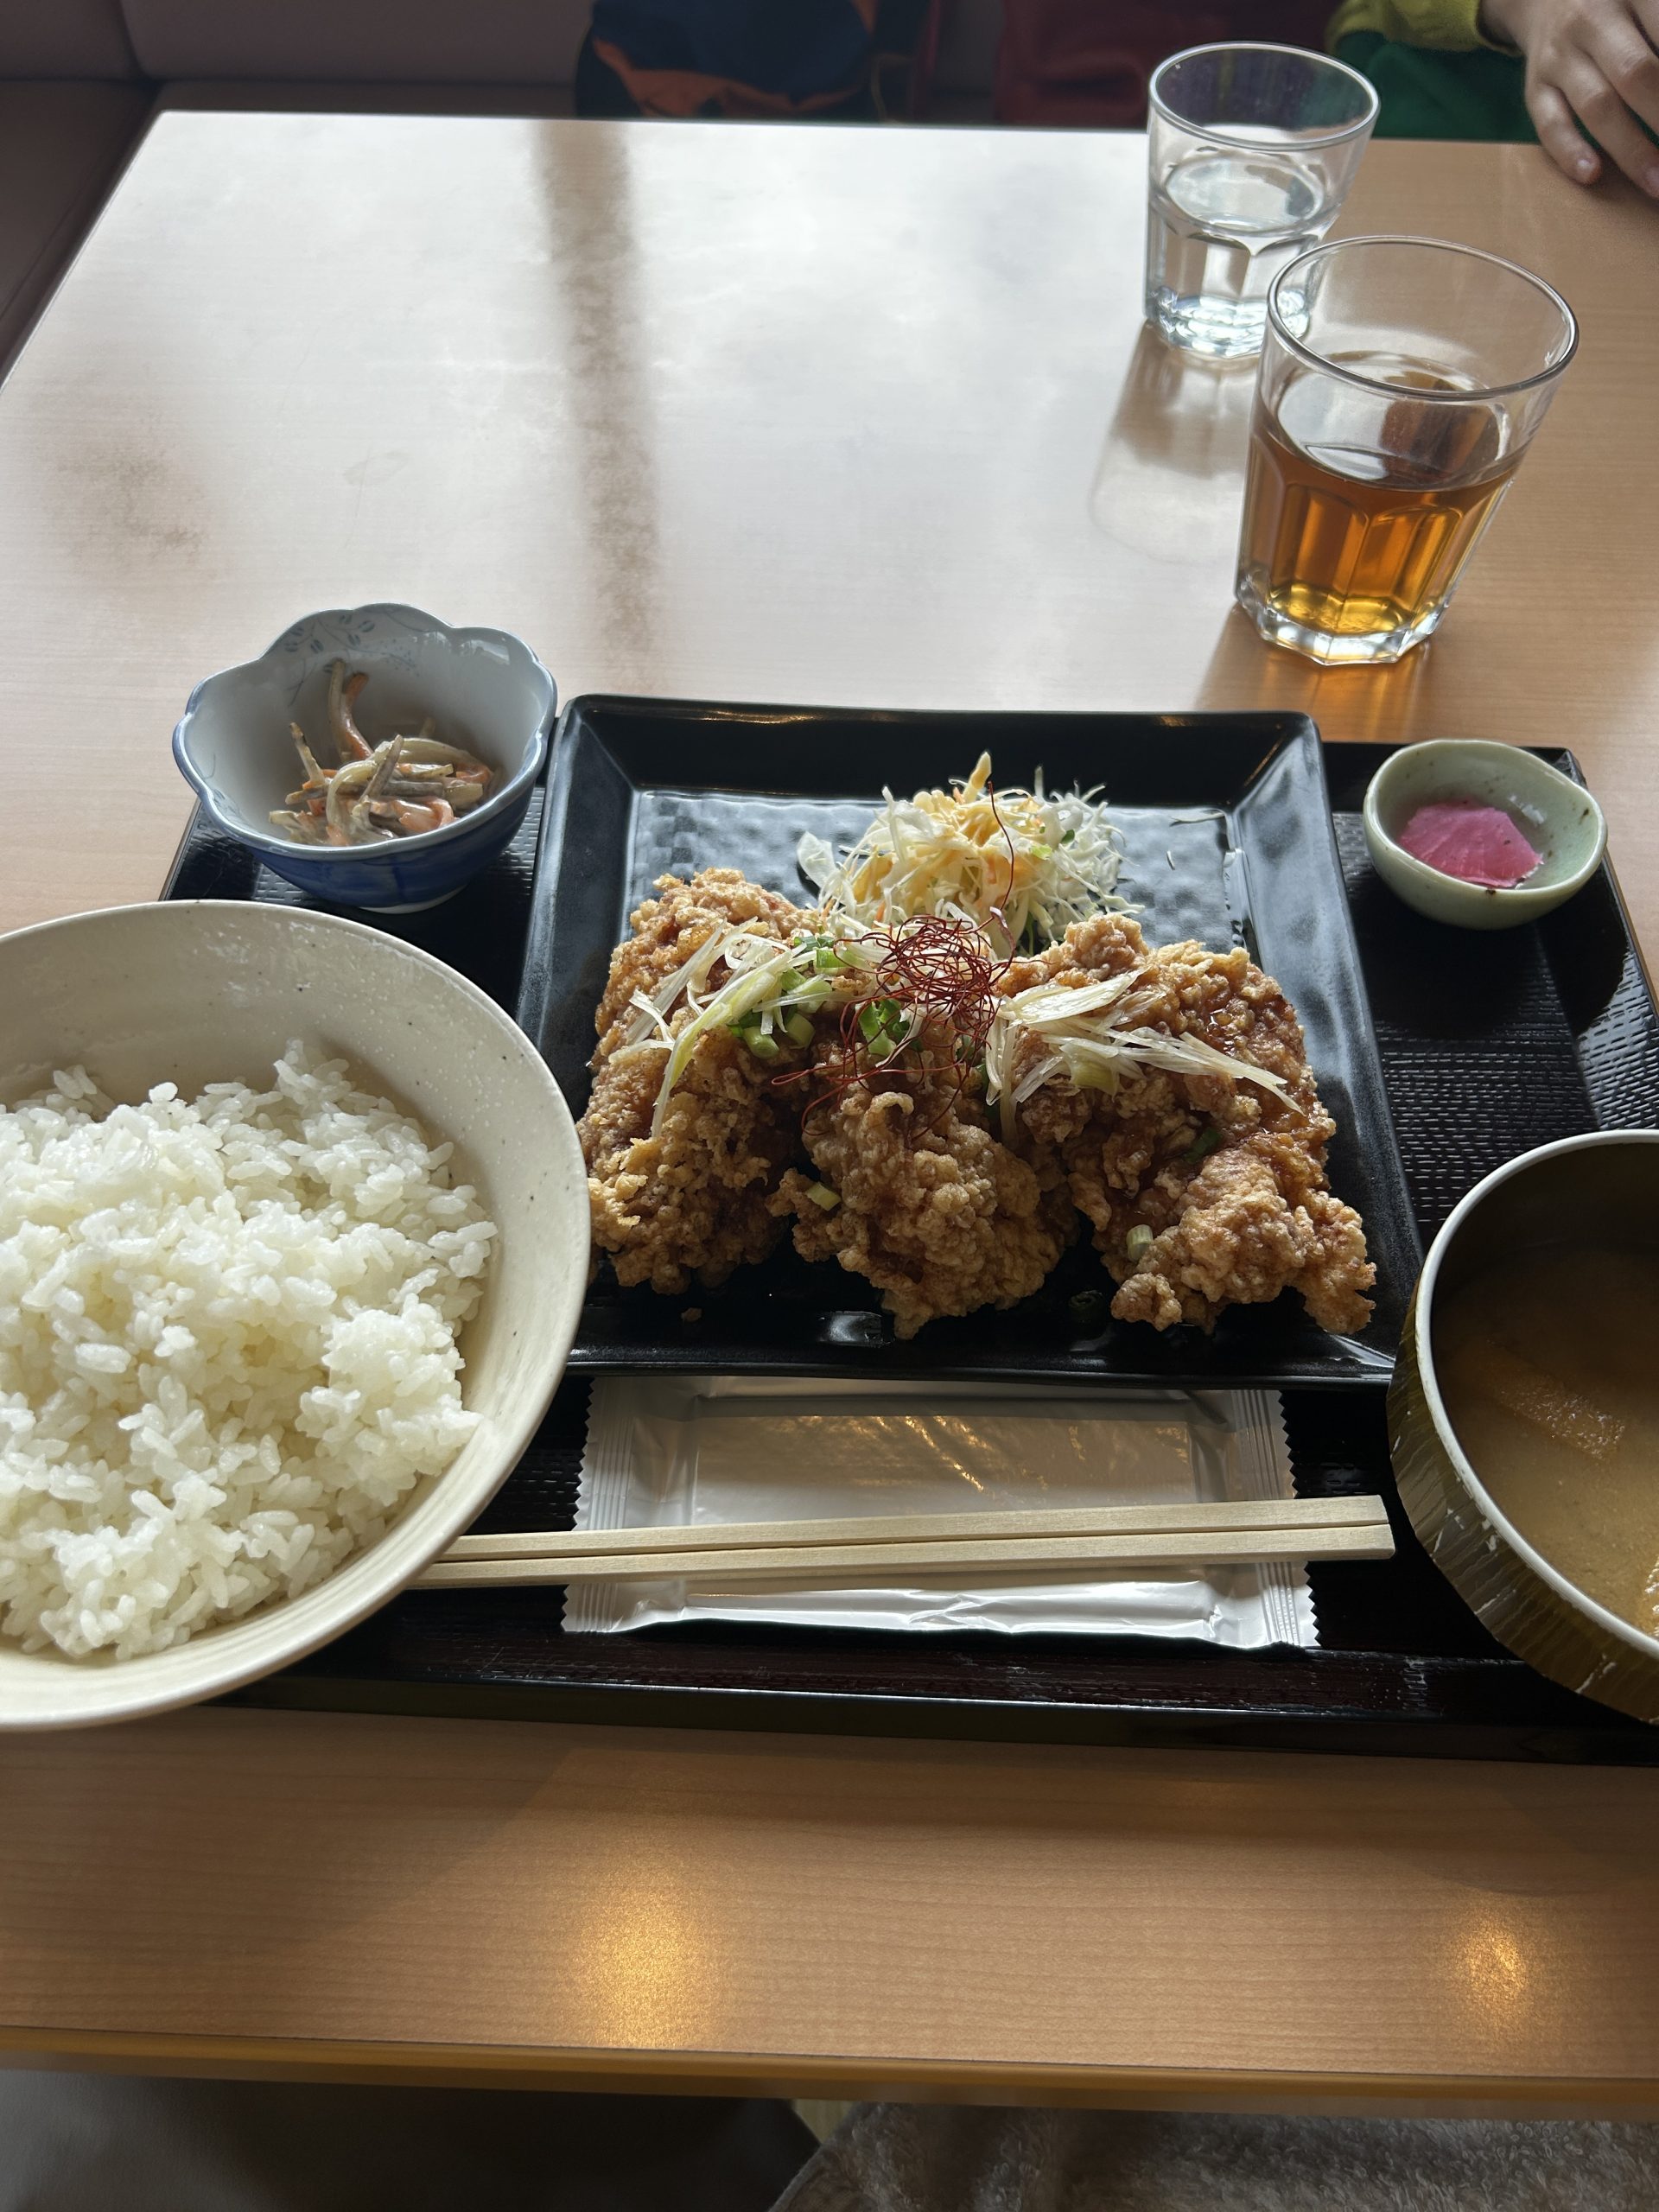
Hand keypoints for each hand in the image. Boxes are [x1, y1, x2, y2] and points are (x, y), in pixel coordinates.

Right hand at [1481, 0, 1658, 192]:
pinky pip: (1550, 123)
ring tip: (1657, 184)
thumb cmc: (1618, 2)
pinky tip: (1593, 174)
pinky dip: (1570, 151)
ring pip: (1597, 106)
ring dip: (1631, 150)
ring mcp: (1560, 56)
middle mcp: (1593, 19)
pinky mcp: (1536, 86)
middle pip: (1636, 73)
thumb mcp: (1647, 2)